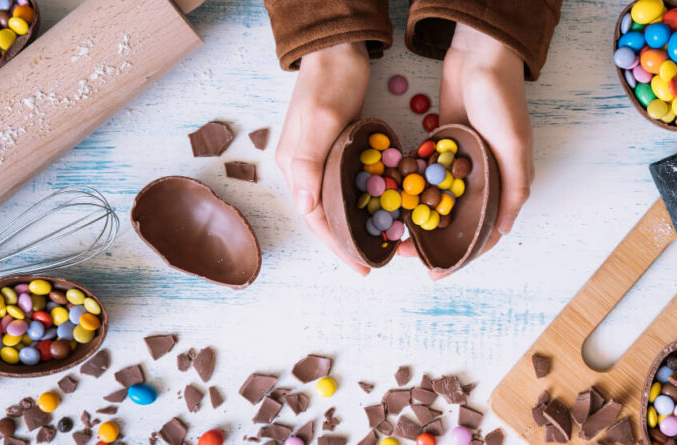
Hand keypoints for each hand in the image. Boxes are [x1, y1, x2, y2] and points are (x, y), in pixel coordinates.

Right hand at [275, 42, 371, 274]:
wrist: (337, 49)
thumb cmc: (330, 81)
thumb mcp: (322, 120)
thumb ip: (309, 162)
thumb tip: (305, 208)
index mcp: (295, 167)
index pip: (314, 219)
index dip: (337, 247)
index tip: (362, 267)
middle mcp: (303, 168)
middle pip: (324, 216)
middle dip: (347, 242)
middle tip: (375, 260)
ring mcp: (319, 158)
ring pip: (336, 202)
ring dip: (355, 224)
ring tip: (380, 241)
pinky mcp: (335, 148)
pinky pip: (347, 184)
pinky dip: (363, 201)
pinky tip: (381, 208)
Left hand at [399, 24, 534, 278]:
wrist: (479, 57)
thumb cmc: (502, 101)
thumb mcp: (514, 145)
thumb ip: (514, 188)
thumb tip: (504, 231)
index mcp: (504, 182)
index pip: (483, 231)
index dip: (461, 255)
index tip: (435, 272)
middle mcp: (482, 177)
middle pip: (454, 220)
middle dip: (430, 239)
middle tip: (402, 251)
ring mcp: (459, 163)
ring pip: (435, 200)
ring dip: (416, 216)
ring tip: (392, 231)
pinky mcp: (440, 145)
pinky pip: (423, 173)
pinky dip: (410, 187)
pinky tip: (389, 199)